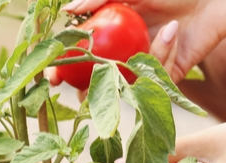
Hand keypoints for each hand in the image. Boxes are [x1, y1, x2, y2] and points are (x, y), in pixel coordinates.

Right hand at [61, 0, 225, 78]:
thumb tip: (67, 10)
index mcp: (112, 32)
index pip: (80, 53)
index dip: (63, 65)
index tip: (51, 73)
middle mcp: (126, 52)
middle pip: (97, 80)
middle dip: (83, 87)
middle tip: (70, 89)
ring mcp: (146, 66)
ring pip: (128, 82)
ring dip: (134, 66)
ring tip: (154, 36)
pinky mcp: (169, 76)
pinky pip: (156, 78)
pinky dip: (163, 54)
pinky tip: (174, 33)